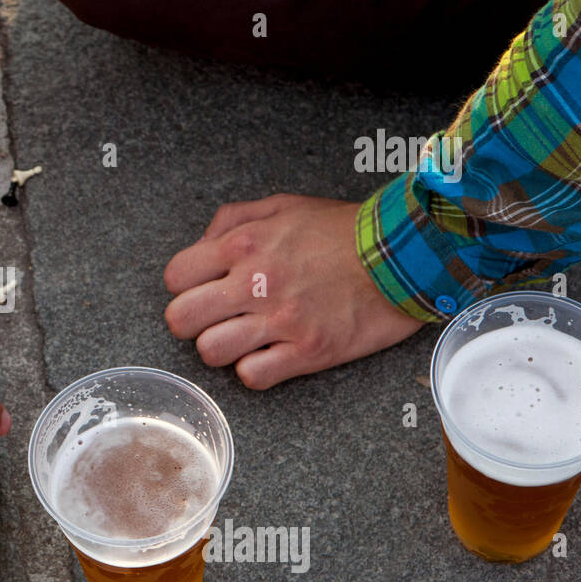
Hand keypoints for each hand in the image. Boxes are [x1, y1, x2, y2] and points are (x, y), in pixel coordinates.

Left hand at [163, 194, 424, 388]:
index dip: (185, 288)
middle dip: (191, 322)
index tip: (202, 291)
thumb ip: (231, 221)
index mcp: (243, 244)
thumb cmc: (342, 231)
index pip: (175, 277)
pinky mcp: (308, 351)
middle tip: (215, 319)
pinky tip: (269, 354)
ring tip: (244, 338)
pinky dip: (255, 370)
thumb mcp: (281, 206)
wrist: (405, 254)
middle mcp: (254, 282)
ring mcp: (280, 320)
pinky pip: (251, 376)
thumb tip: (200, 248)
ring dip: (222, 348)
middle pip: (181, 319)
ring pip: (210, 351)